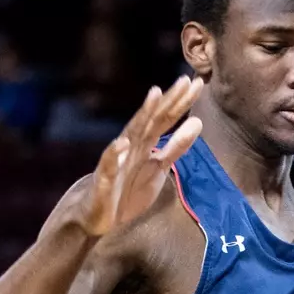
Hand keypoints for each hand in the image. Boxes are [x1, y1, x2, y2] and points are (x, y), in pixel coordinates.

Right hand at [63, 77, 204, 238]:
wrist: (96, 212)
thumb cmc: (128, 186)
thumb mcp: (159, 166)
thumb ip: (176, 147)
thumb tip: (197, 122)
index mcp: (146, 143)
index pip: (166, 119)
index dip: (181, 103)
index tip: (197, 82)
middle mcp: (132, 146)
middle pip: (153, 120)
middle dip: (169, 101)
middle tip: (185, 80)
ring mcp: (118, 160)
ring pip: (132, 134)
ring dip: (143, 114)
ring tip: (155, 95)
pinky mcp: (104, 179)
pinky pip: (109, 166)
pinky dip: (115, 154)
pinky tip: (122, 143)